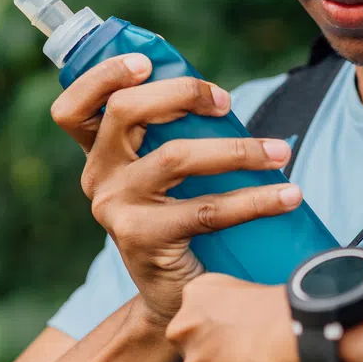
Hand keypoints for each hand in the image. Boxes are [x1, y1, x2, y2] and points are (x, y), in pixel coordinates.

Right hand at [49, 54, 302, 324]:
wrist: (176, 298)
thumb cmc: (180, 220)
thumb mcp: (164, 175)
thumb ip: (171, 136)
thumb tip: (219, 96)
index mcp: (99, 154)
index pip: (73, 108)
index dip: (102, 76)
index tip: (144, 63)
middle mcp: (98, 177)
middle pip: (124, 112)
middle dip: (181, 92)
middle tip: (227, 102)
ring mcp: (116, 210)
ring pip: (175, 157)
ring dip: (238, 148)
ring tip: (281, 152)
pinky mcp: (144, 240)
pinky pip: (207, 209)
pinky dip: (256, 199)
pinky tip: (289, 196)